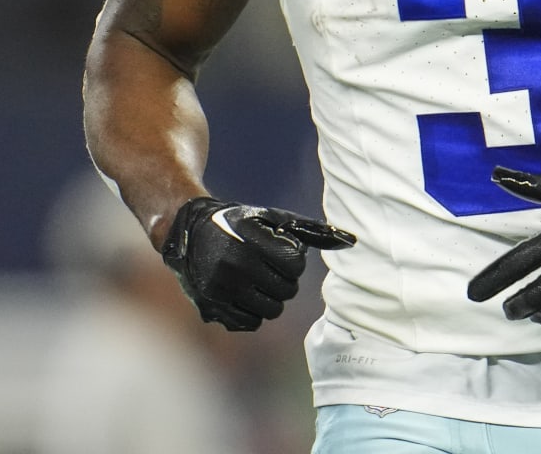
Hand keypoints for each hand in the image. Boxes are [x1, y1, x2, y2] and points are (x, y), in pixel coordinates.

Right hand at [160, 196, 356, 330]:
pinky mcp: (211, 308)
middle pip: (286, 291)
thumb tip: (351, 241)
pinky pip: (250, 322)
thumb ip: (311, 231)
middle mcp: (234, 266)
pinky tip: (242, 292)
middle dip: (283, 280)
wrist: (188, 232)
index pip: (295, 265)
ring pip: (271, 310)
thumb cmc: (239, 223)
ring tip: (257, 280)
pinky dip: (251, 311)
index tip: (278, 251)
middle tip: (267, 267)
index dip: (292, 259)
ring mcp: (221, 290)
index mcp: (250, 241)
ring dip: (270, 297)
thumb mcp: (271, 218)